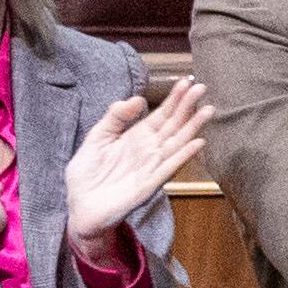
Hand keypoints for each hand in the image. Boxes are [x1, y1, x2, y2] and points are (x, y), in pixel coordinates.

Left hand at [60, 78, 210, 251]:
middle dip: (188, 107)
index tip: (186, 82)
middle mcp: (149, 149)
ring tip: (208, 110)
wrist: (80, 206)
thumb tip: (137, 99)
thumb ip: (115, 118)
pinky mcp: (149, 184)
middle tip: (202, 87)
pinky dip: (184, 155)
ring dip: (193, 127)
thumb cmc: (88, 173)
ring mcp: (151, 166)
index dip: (174, 99)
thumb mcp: (97, 138)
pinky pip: (169, 167)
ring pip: (177, 143)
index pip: (161, 115)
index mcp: (136, 137)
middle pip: (173, 125)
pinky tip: (198, 143)